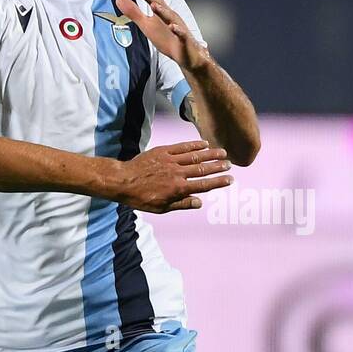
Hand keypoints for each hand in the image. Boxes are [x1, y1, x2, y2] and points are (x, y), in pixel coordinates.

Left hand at [111, 140, 230, 212]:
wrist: (122, 181)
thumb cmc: (140, 198)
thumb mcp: (160, 208)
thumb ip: (181, 204)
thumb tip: (199, 203)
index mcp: (178, 189)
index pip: (204, 185)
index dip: (219, 182)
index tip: (230, 179)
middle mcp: (177, 173)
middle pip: (203, 169)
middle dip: (218, 166)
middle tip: (229, 164)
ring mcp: (171, 161)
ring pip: (195, 156)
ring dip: (211, 154)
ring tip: (223, 152)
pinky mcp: (163, 151)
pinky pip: (182, 147)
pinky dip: (194, 145)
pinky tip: (204, 144)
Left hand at [116, 0, 208, 71]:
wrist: (187, 55)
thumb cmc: (166, 38)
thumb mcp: (147, 25)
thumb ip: (134, 13)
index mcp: (162, 13)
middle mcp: (171, 17)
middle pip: (160, 4)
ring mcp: (178, 28)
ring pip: (171, 18)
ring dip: (162, 11)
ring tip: (153, 5)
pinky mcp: (183, 40)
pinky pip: (181, 34)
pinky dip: (177, 30)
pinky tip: (172, 27)